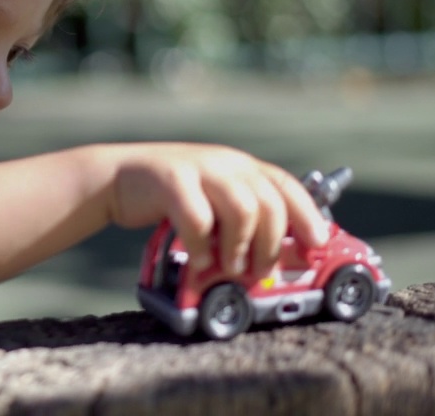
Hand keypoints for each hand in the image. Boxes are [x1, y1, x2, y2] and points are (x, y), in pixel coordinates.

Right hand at [103, 143, 329, 277]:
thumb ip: (243, 219)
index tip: (317, 245)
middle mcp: (225, 162)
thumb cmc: (170, 198)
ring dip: (240, 247)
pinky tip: (198, 259)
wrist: (118, 178)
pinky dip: (202, 246)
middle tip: (258, 271)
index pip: (287, 187)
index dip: (308, 216)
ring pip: (242, 209)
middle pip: (269, 204)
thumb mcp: (213, 201)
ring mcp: (198, 168)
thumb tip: (280, 257)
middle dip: (270, 245)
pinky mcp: (170, 180)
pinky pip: (198, 219)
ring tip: (228, 268)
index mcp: (241, 166)